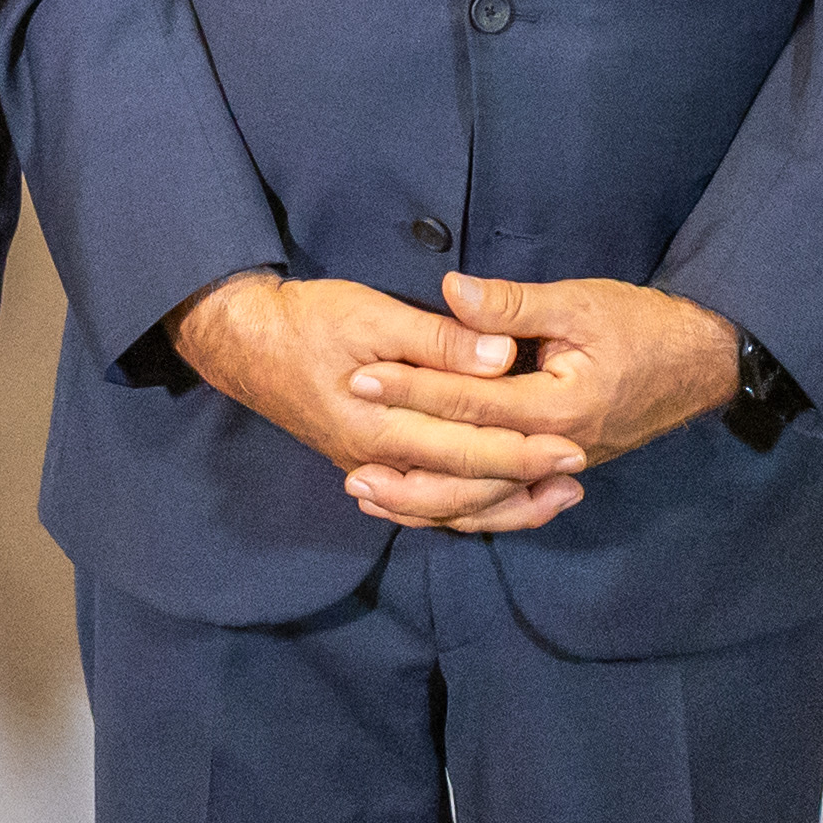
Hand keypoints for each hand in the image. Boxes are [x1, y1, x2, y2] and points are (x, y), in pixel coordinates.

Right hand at [165, 271, 583, 532]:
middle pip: (464, 489)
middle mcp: (379, 461)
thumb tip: (501, 356)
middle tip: (577, 472)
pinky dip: (463, 507)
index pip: (469, 450)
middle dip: (524, 484)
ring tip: (552, 496)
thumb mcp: (372, 314)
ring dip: (501, 505)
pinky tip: (494, 499)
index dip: (523, 451)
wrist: (246, 342)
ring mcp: (371, 468)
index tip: (572, 446)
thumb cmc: (309, 320)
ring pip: (445, 507)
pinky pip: (423, 504)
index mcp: (384, 426)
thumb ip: (439, 341)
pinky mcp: (367, 463)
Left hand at [349, 273, 743, 478]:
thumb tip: (451, 290)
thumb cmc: (644, 325)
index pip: (470, 403)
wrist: (704, 361)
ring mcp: (560, 465)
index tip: (361, 378)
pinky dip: (463, 507)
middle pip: (469, 468)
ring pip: (485, 498)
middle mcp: (556, 449)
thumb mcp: (580, 302)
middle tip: (347, 463)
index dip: (412, 389)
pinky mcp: (561, 467)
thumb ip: (512, 305)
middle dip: (407, 464)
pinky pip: (505, 499)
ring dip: (427, 501)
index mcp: (558, 407)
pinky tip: (425, 506)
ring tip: (370, 496)